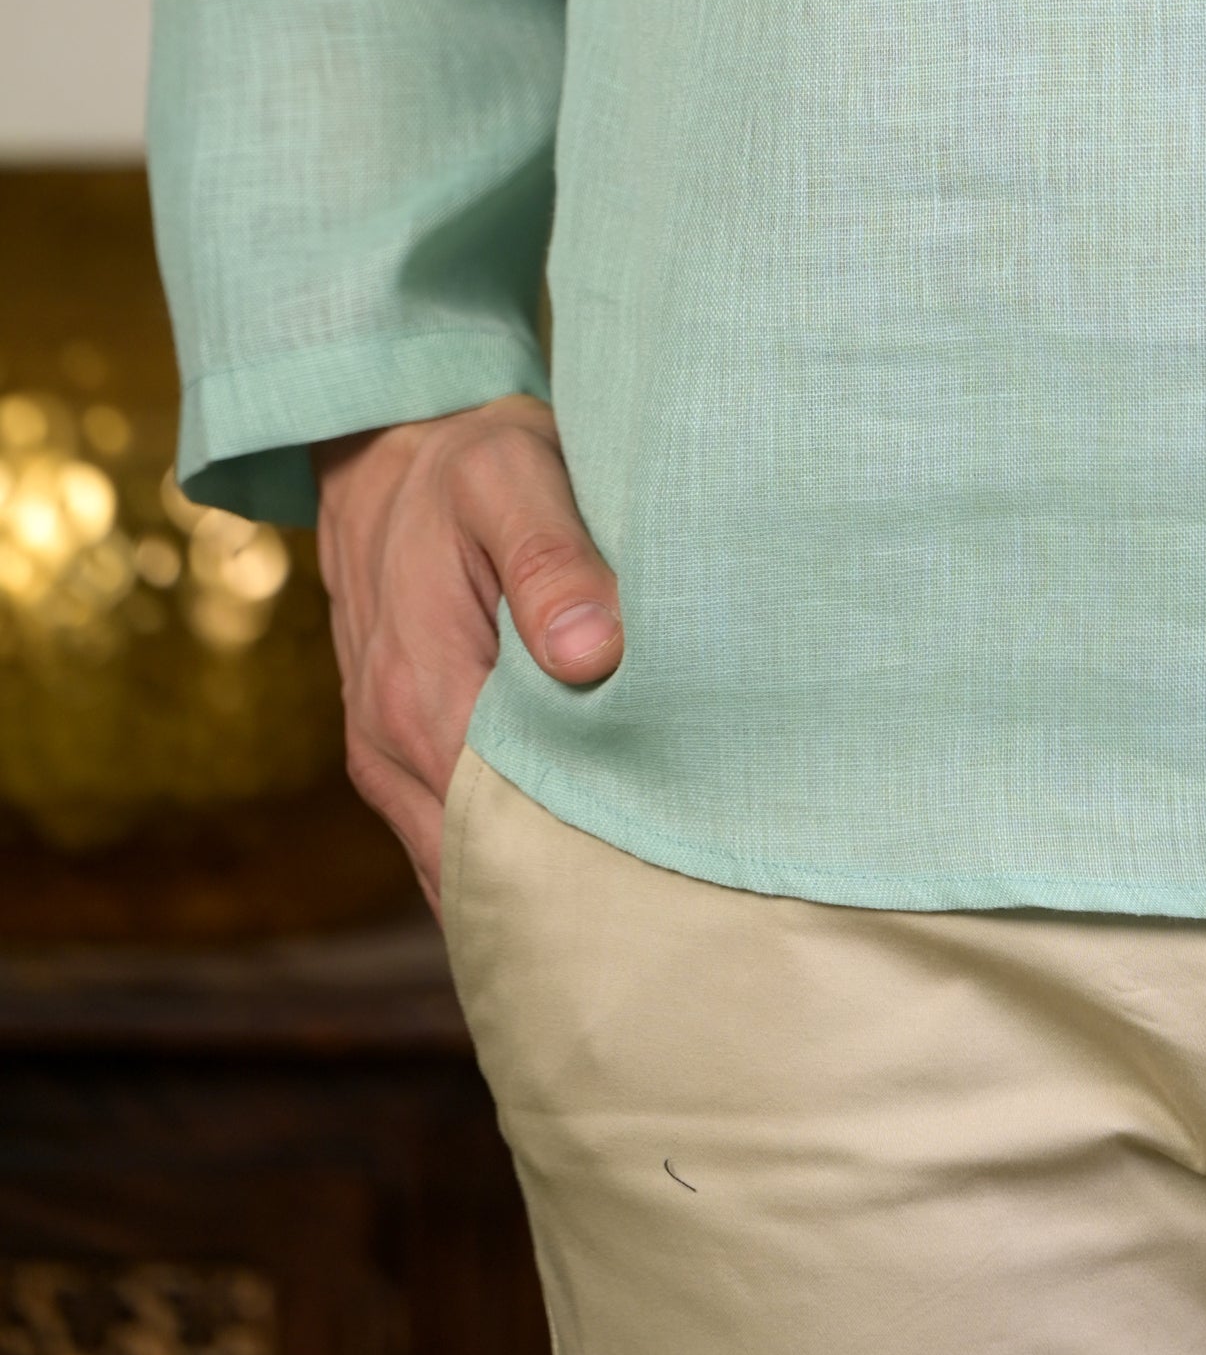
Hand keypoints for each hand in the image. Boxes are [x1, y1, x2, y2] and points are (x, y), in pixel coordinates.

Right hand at [312, 394, 622, 912]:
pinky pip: (448, 834)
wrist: (388, 445)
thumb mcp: (512, 479)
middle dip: (566, 891)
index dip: (581, 858)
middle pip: (481, 864)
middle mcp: (387, 745)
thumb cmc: (466, 459)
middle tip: (673, 909)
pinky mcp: (395, 752)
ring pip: (462, 862)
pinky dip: (505, 854)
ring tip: (640, 897)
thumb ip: (552, 562)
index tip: (666, 874)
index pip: (499, 824)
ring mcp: (385, 758)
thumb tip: (595, 655)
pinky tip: (580, 859)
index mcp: (417, 692)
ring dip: (537, 879)